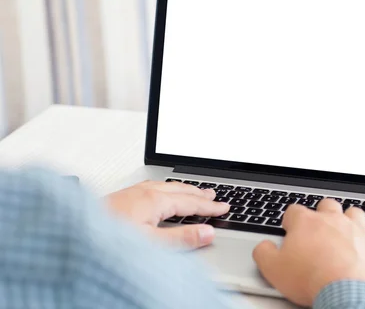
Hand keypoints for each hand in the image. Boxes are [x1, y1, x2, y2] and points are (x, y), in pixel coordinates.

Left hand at [105, 181, 228, 248]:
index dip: (210, 207)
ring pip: (166, 186)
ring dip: (184, 190)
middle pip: (180, 190)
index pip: (191, 203)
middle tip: (215, 196)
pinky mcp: (122, 196)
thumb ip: (181, 238)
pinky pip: (154, 186)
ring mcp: (132, 192)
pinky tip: (162, 192)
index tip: (224, 208)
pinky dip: (168, 189)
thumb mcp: (151, 243)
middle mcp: (145, 192)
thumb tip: (208, 232)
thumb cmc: (108, 238)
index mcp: (155, 200)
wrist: (74, 233)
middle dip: (199, 193)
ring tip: (194, 191)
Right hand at [253, 199, 364, 306]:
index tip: (290, 228)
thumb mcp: (273, 269)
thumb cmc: (311, 279)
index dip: (290, 219)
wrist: (345, 292)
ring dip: (350, 218)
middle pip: (327, 205)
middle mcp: (333, 220)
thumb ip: (264, 253)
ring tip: (347, 228)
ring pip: (354, 213)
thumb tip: (263, 247)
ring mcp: (357, 230)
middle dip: (322, 213)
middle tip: (319, 225)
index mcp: (306, 223)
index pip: (294, 211)